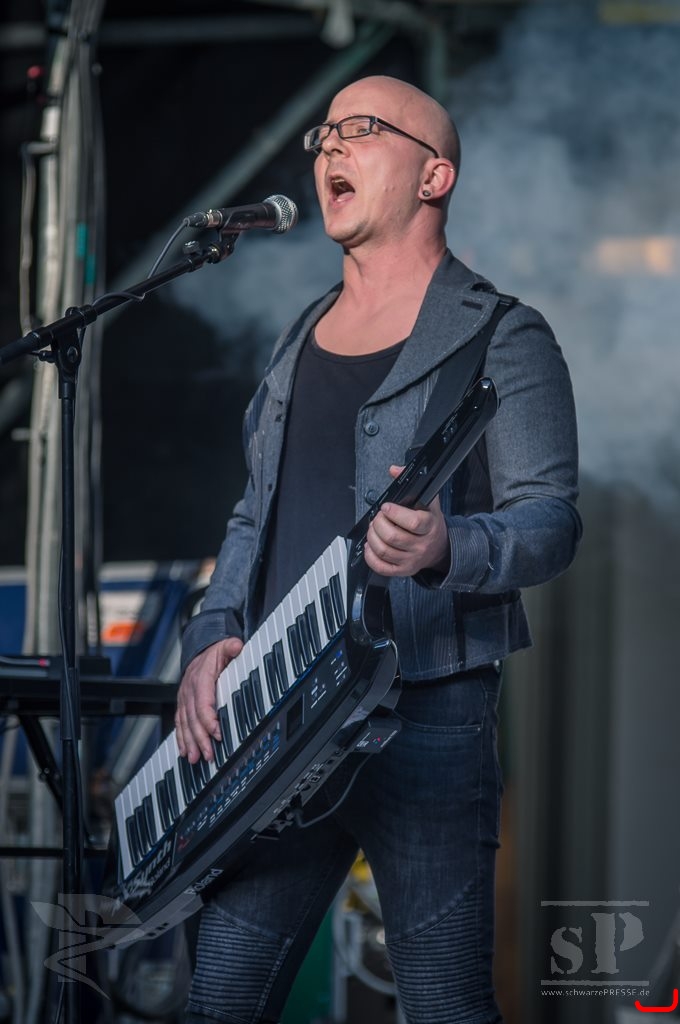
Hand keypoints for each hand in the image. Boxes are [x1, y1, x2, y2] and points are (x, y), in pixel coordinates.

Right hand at [175, 636, 243, 762]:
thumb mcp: (224, 646)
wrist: (199, 651)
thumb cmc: (214, 653)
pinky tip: (184, 751)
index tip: (217, 732)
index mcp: (200, 678)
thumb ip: (231, 647)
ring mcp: (184, 699)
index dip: (208, 719)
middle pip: (193, 717)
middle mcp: (189, 690)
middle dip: (200, 737)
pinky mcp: (183, 705)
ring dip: (189, 742)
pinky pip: (180, 723)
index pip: (202, 701)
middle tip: (208, 754)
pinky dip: (181, 738)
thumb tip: (237, 645)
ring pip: (185, 723)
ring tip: (195, 758)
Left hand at [364, 465, 449, 577]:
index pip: (413, 522)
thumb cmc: (430, 522)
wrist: (440, 547)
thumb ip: (411, 483)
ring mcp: (412, 559)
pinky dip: (371, 556)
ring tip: (373, 529)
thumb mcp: (427, 500)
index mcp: (429, 526)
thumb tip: (395, 470)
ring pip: (385, 551)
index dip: (395, 513)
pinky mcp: (403, 570)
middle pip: (393, 537)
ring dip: (372, 537)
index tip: (386, 507)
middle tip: (378, 517)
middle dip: (379, 524)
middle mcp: (421, 544)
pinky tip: (371, 546)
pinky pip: (382, 568)